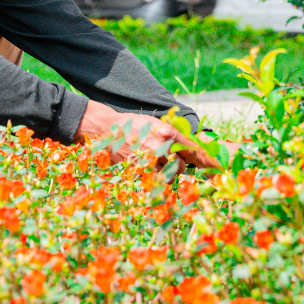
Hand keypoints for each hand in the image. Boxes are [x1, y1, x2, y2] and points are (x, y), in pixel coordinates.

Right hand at [74, 101, 218, 169]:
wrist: (108, 131)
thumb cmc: (133, 125)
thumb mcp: (155, 123)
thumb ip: (172, 133)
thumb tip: (189, 142)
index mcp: (165, 137)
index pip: (189, 152)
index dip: (193, 156)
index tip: (194, 158)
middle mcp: (159, 151)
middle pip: (181, 168)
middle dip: (180, 166)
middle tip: (176, 162)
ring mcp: (148, 163)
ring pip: (168, 177)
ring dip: (168, 174)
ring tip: (163, 167)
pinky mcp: (138, 172)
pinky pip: (153, 181)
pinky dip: (155, 179)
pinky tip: (152, 172)